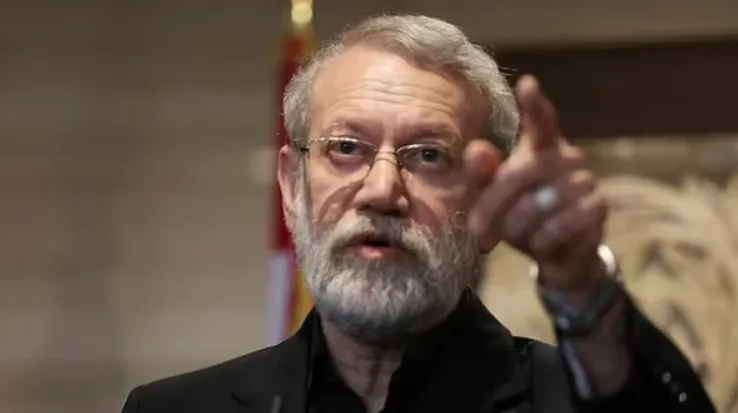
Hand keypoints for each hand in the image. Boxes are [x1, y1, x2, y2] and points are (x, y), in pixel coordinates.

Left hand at [466, 75, 607, 297]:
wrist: (556, 255)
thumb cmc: (520, 216)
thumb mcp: (494, 197)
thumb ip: (482, 174)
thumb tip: (475, 150)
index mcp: (540, 147)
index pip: (541, 120)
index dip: (535, 104)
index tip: (528, 84)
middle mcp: (567, 157)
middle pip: (522, 172)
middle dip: (494, 204)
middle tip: (477, 230)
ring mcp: (586, 180)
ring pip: (540, 202)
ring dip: (519, 226)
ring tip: (514, 236)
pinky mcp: (598, 208)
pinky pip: (562, 223)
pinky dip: (543, 239)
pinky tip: (540, 243)